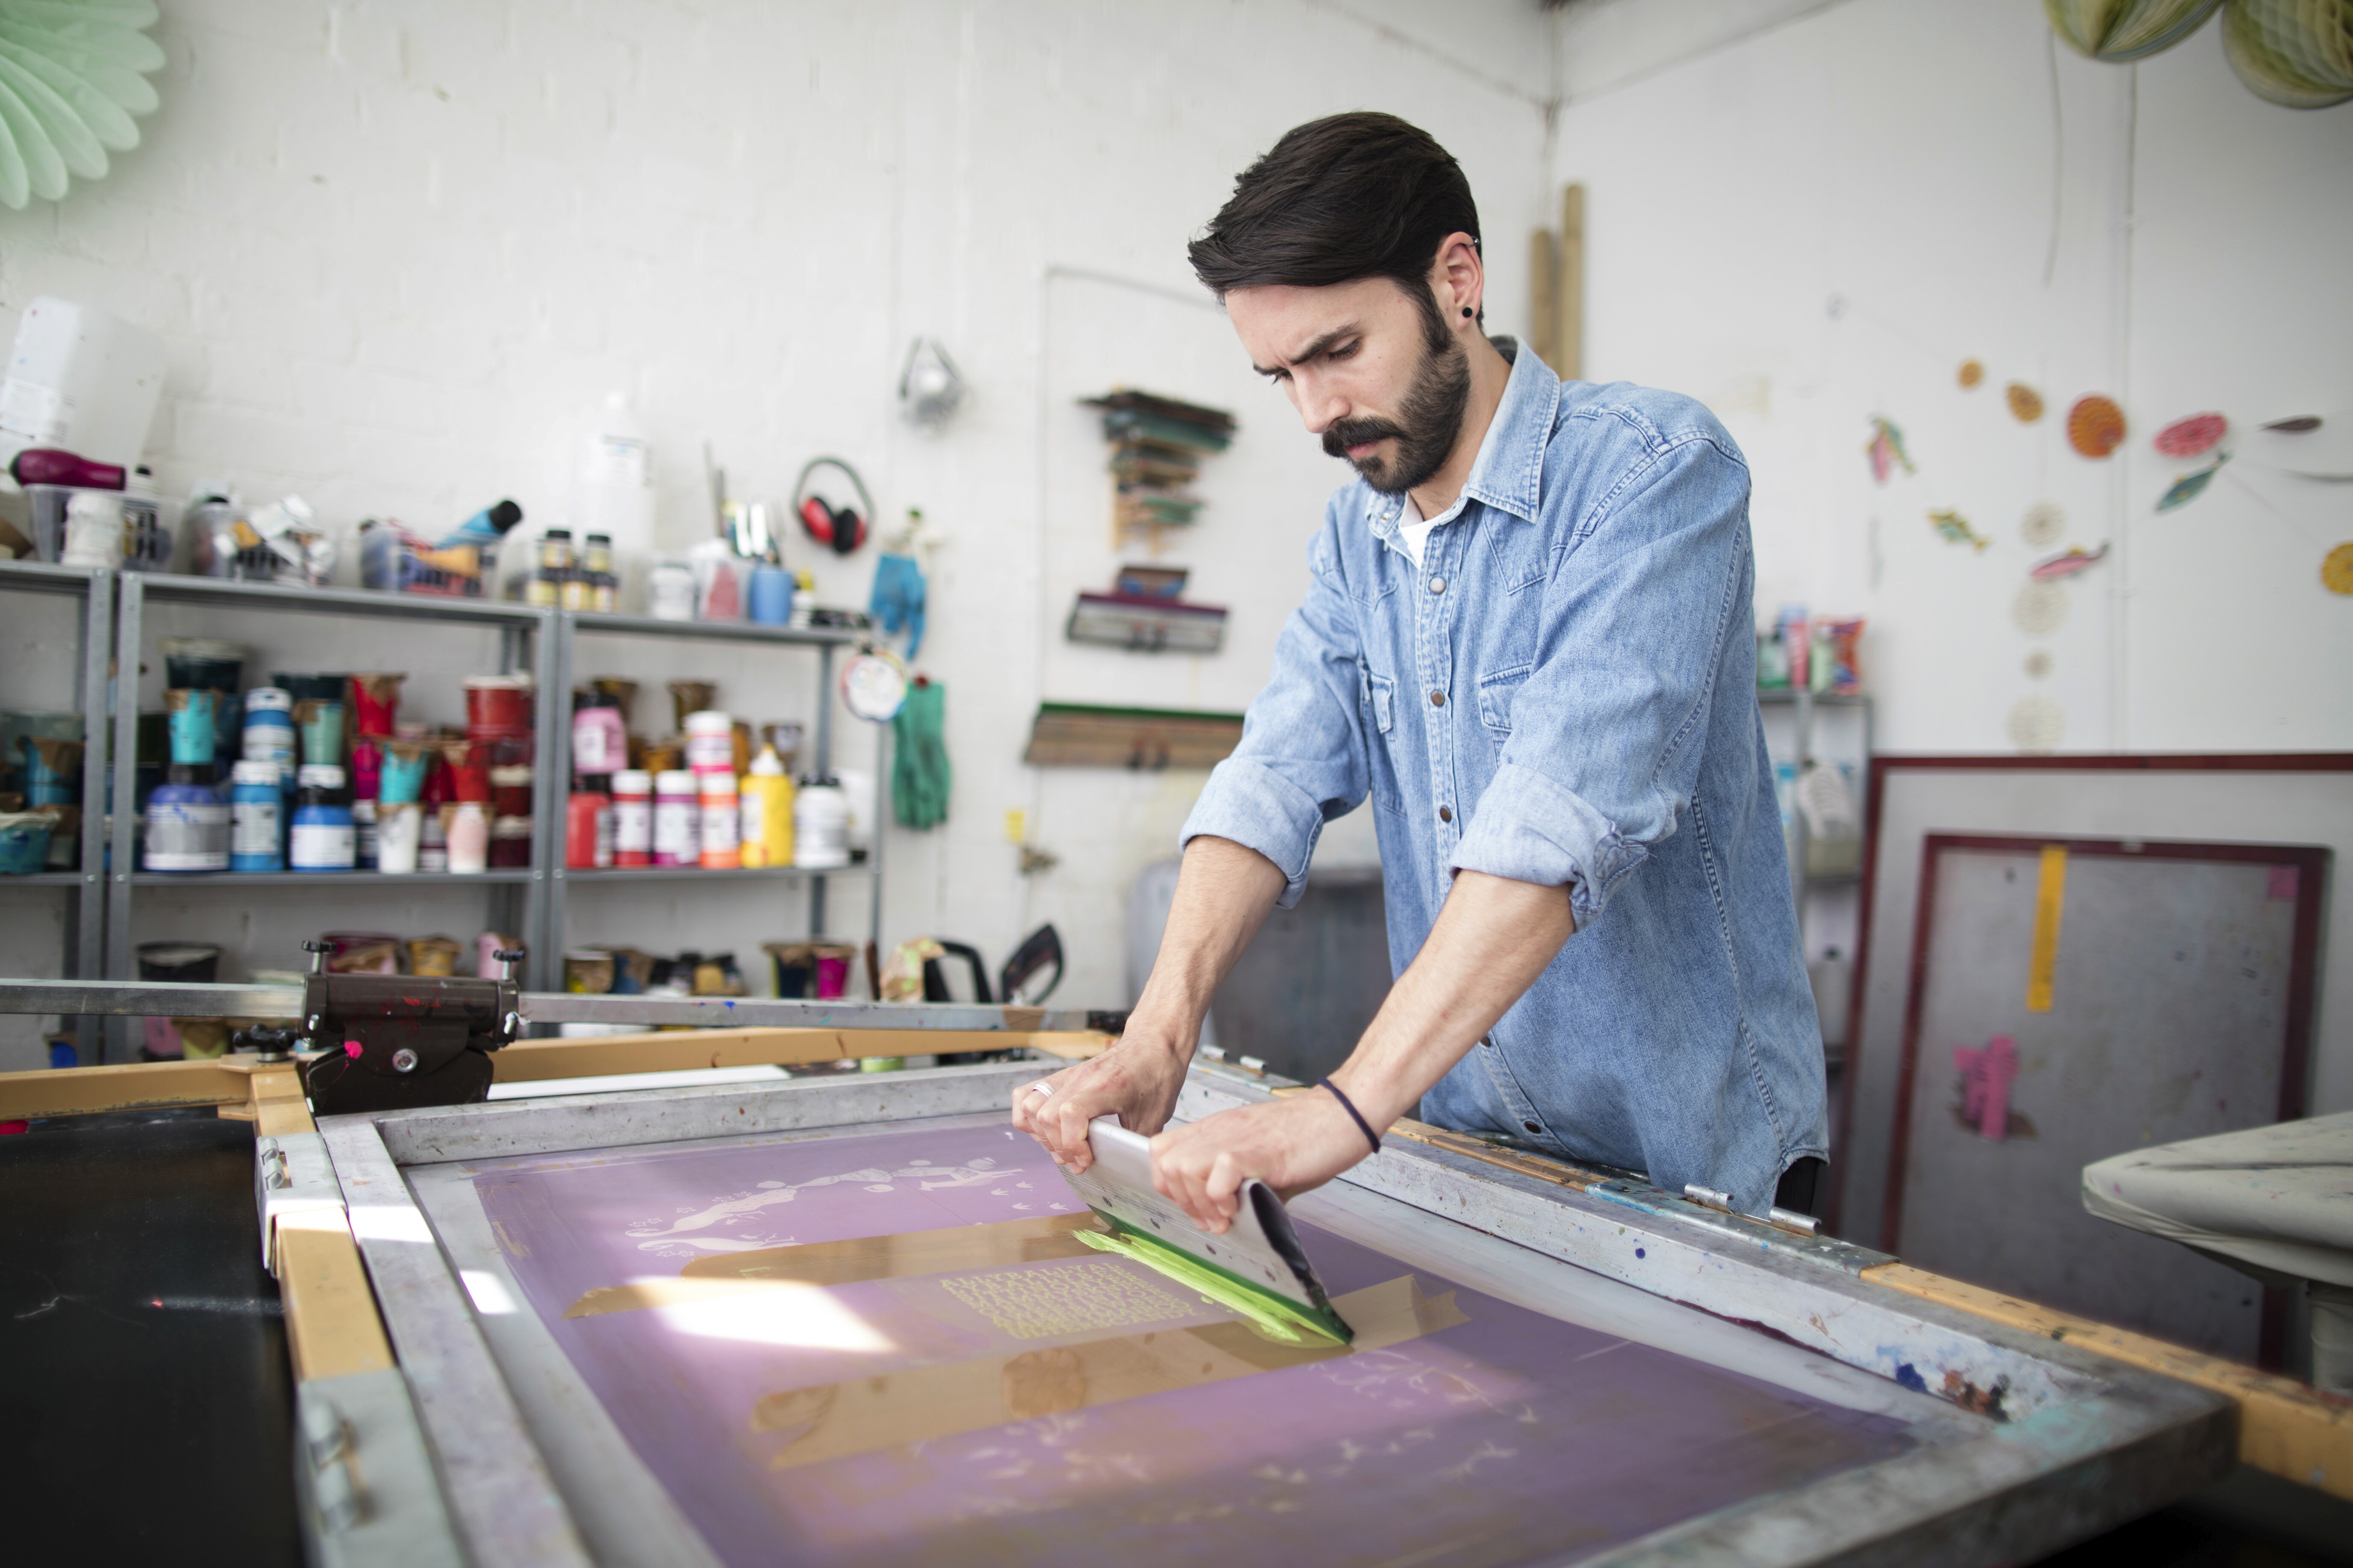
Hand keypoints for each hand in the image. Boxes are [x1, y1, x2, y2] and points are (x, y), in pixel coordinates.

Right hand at [1010, 1038, 1188, 1172]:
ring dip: (1041, 1134)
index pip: (1069, 1113)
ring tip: (1063, 1147)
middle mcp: (1079, 1078)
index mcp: (1105, 1086)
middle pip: (1045, 1115)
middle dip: (1058, 1147)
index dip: (1072, 1144)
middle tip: (1078, 1159)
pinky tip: (1047, 1130)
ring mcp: (1066, 1076)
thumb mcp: (1154, 1116)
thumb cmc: (1156, 1076)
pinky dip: (1028, 1116)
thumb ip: (1133, 1143)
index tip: (1086, 1160)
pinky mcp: (1060, 1077)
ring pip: (1029, 1105)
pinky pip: (1026, 1094)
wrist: (1153, 1043)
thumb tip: (1122, 1171)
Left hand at [1149, 1090, 1372, 1232]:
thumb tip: (1234, 1218)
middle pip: (1166, 1162)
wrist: (1345, 1114)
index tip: (1197, 1208)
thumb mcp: (1264, 1161)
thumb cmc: (1311, 1136)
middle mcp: (1221, 1130)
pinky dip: (1222, 1197)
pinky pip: (1219, 1174)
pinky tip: (1241, 1205)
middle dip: (1182, 1200)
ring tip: (1226, 1215)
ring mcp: (1238, 1138)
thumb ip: (1243, 1184)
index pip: (1163, 1150)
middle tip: (1211, 1219)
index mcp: (1219, 1129)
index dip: (1170, 1185)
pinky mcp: (1260, 1151)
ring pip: (1183, 1167)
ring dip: (1200, 1202)